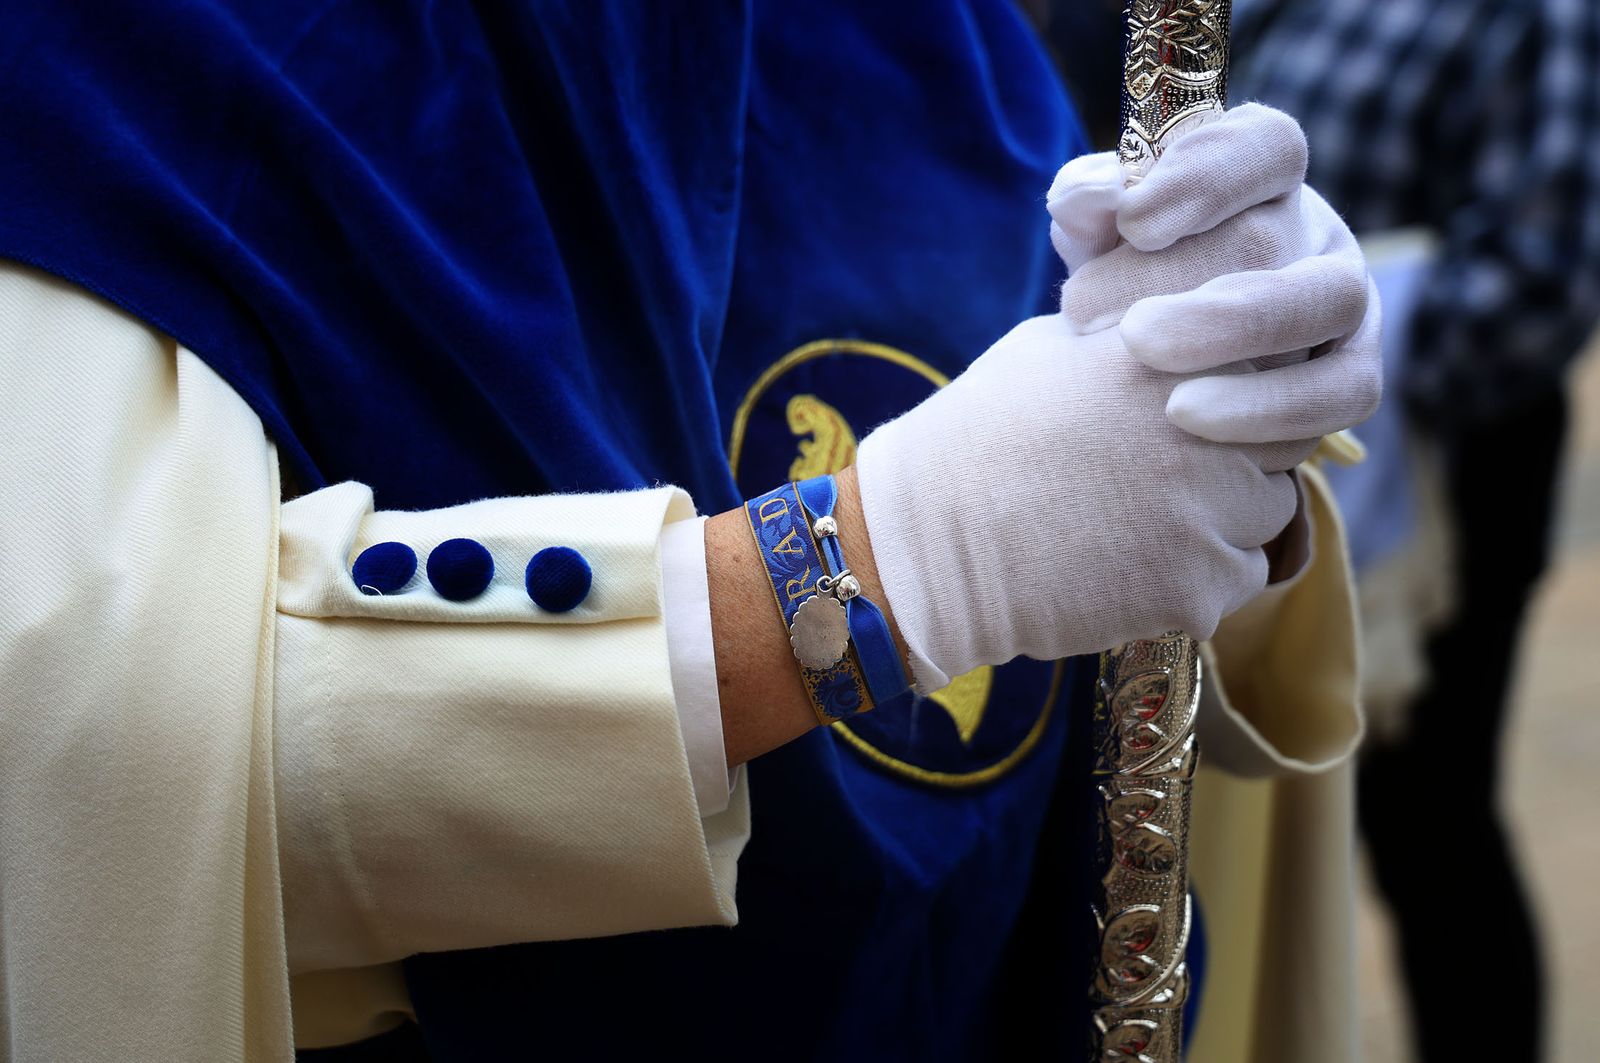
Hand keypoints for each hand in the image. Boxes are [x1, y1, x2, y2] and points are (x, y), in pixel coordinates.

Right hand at [854, 315, 1299, 691]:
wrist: (929, 544)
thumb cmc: (981, 437)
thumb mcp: (1054, 346)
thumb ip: (1141, 335)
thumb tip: (1198, 330)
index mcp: (1172, 351)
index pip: (1267, 364)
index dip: (1236, 392)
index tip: (1193, 415)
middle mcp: (1206, 424)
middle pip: (1282, 440)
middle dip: (1238, 456)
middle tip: (1161, 476)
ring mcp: (1208, 509)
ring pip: (1266, 514)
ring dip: (1223, 519)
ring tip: (1137, 520)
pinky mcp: (1197, 584)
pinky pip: (1239, 579)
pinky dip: (1199, 578)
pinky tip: (1129, 564)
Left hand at [1049, 103, 1381, 472]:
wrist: (1154, 365)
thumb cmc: (1125, 276)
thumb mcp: (1099, 234)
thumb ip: (1090, 209)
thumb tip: (1083, 196)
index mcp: (1260, 171)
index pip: (1261, 145)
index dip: (1202, 177)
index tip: (1130, 221)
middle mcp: (1313, 227)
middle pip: (1278, 234)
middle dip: (1185, 278)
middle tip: (1109, 320)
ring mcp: (1345, 297)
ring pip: (1330, 303)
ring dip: (1236, 338)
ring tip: (1155, 380)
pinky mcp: (1355, 370)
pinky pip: (1344, 390)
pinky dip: (1271, 408)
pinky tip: (1188, 420)